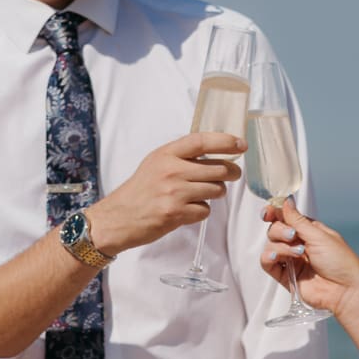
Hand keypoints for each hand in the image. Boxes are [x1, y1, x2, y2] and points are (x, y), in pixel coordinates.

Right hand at [85, 132, 243, 253]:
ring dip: (215, 193)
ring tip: (200, 194)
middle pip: (218, 169)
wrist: (118, 218)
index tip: (241, 144)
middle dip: (231, 173)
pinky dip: (201, 211)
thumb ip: (181, 156)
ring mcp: (174, 193)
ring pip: (216, 190)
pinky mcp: (176, 213)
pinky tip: (187, 210)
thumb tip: (216, 151)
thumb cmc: (140, 191)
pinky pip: (205, 210)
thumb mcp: (156, 163)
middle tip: (232, 175)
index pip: (202, 141)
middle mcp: (171, 170)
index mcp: (166, 154)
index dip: (225, 141)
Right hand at [259, 199, 358, 315]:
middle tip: (292, 236)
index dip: (274, 213)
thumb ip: (298, 220)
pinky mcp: (286, 276)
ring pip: (271, 245)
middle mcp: (299, 244)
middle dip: (280, 230)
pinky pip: (268, 263)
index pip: (286, 217)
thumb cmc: (340, 262)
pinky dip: (268, 257)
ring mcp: (291, 260)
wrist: (345, 290)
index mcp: (309, 231)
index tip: (267, 213)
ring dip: (280, 246)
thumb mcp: (319, 236)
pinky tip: (276, 257)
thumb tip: (286, 200)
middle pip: (275, 230)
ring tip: (297, 253)